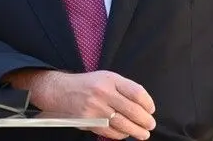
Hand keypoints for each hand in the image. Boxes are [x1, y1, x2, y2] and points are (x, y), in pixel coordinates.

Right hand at [30, 70, 155, 139]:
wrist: (61, 91)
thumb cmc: (88, 85)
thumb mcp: (106, 78)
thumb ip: (124, 88)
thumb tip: (144, 105)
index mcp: (110, 79)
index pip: (137, 93)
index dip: (148, 104)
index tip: (151, 110)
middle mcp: (103, 93)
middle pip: (133, 111)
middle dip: (146, 121)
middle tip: (150, 125)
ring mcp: (96, 108)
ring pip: (124, 124)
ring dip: (137, 131)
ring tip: (143, 133)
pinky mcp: (90, 121)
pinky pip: (111, 132)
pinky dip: (121, 135)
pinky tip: (125, 133)